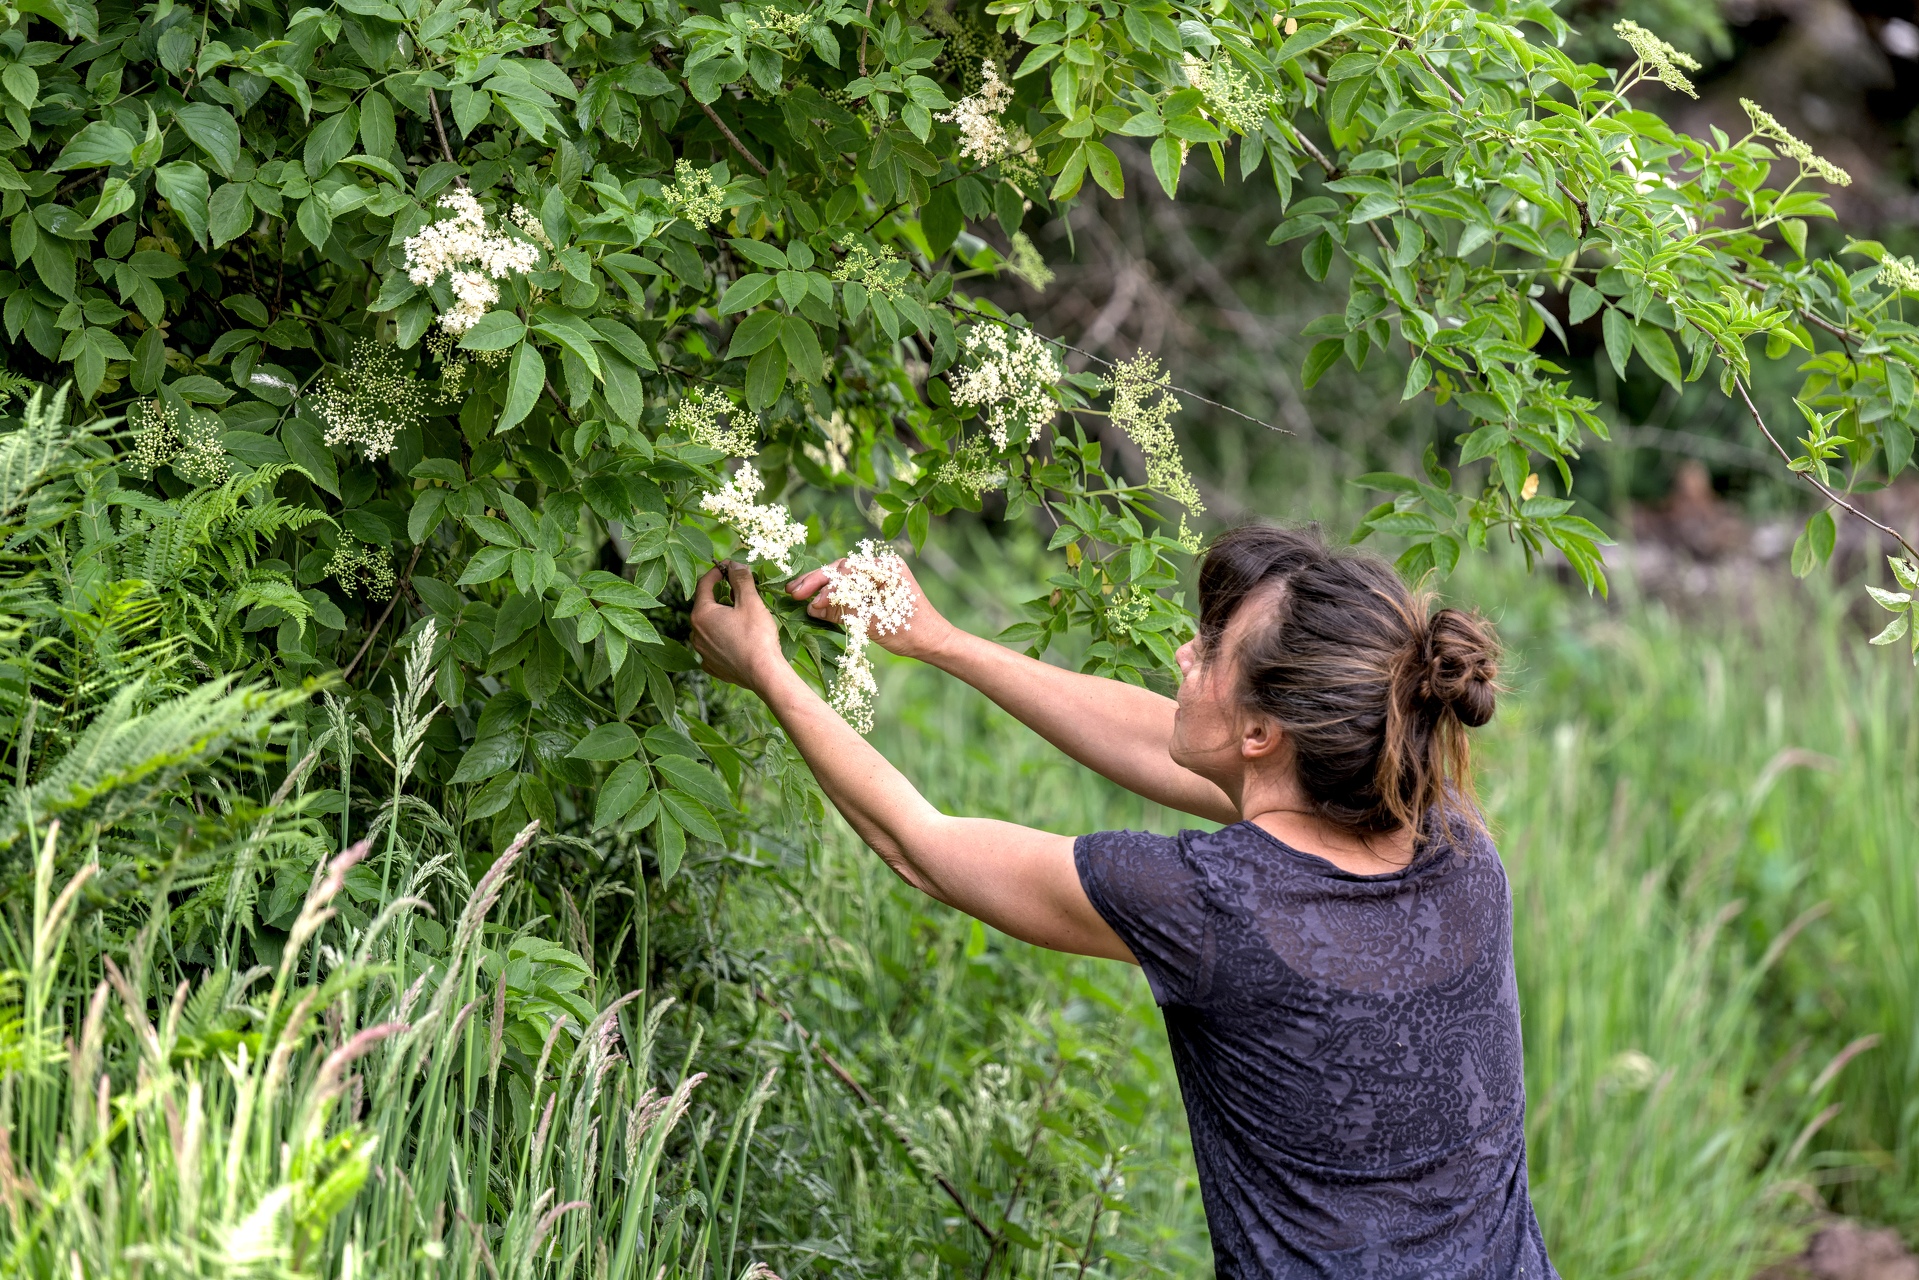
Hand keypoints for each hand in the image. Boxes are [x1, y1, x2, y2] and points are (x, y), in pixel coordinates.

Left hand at [690, 561, 787, 694]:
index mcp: (701, 615)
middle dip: (721, 595)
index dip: (717, 571)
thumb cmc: (757, 636)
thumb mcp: (750, 602)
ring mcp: (702, 653)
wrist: (764, 674)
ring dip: (721, 618)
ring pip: (709, 627)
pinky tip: (737, 639)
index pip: (704, 584)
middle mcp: (696, 634)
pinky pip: (714, 646)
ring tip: (740, 616)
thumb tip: (734, 563)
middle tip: (739, 590)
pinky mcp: (712, 667)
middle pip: (706, 606)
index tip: (729, 566)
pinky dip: (723, 639)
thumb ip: (740, 579)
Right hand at [787, 555, 957, 660]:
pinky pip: (846, 587)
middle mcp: (880, 566)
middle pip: (842, 569)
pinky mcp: (870, 587)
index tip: (813, 603)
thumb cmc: (910, 631)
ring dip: (819, 586)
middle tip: (793, 591)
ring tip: (796, 593)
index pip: (850, 571)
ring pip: (841, 576)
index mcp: (887, 567)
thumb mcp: (875, 623)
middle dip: (816, 581)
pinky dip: (829, 594)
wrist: (931, 641)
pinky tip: (811, 600)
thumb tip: (812, 608)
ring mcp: (875, 576)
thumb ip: (844, 612)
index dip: (828, 587)